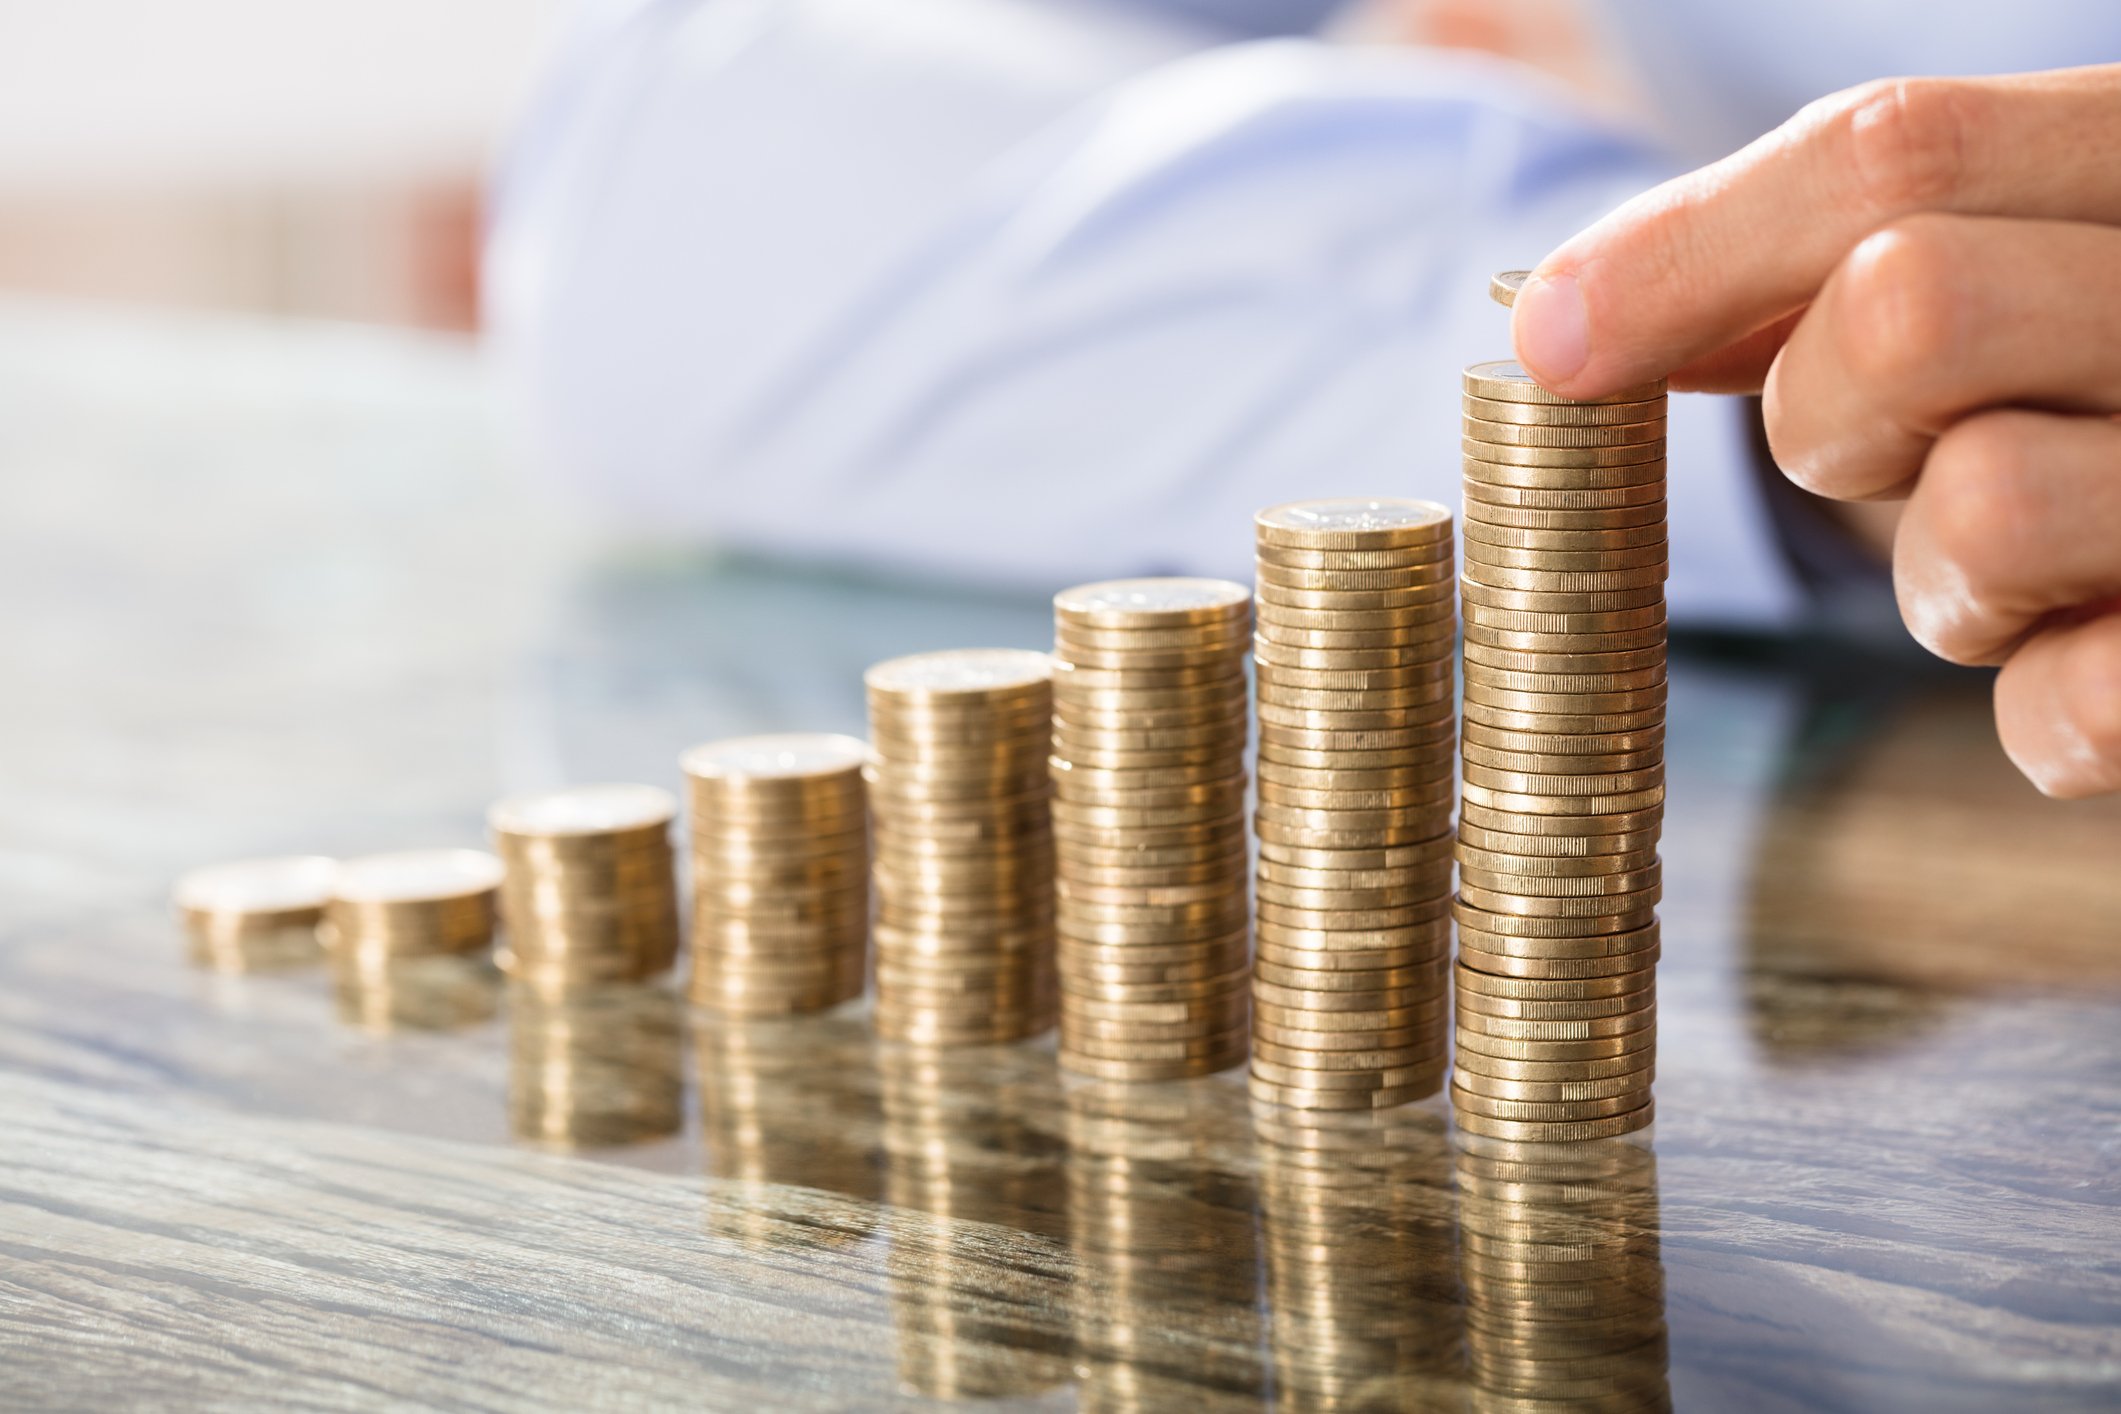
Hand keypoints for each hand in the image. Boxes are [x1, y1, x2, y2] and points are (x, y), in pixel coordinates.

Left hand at [1510, 65, 2120, 797]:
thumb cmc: (2117, 395)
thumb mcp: (2012, 277)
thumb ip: (1828, 267)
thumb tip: (1571, 317)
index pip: (1890, 156)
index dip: (1683, 249)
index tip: (1548, 340)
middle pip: (1905, 312)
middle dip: (1827, 414)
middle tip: (1888, 455)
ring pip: (1981, 510)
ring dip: (1942, 576)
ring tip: (2024, 567)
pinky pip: (2074, 708)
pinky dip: (2043, 707)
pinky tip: (2096, 657)